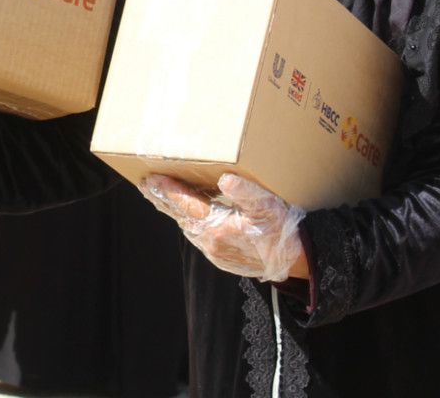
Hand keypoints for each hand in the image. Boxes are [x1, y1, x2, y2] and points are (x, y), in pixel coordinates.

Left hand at [142, 173, 306, 282]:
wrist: (293, 264)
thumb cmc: (282, 231)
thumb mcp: (269, 207)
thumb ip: (247, 192)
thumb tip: (226, 179)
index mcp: (218, 227)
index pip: (185, 204)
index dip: (168, 189)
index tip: (152, 177)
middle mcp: (210, 241)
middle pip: (179, 216)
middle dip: (161, 199)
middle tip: (146, 184)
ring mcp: (214, 251)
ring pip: (186, 227)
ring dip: (172, 210)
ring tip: (160, 196)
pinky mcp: (220, 257)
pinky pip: (197, 236)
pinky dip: (187, 222)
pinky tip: (186, 215)